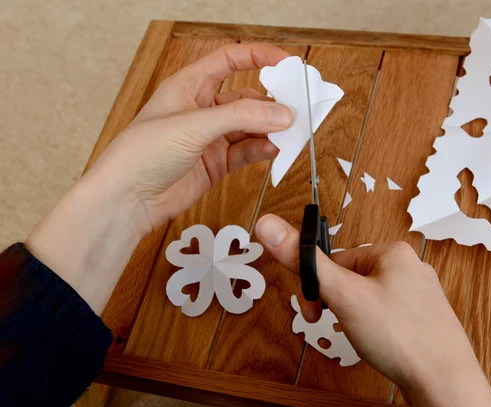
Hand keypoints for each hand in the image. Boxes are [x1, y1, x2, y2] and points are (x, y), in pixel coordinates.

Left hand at [26, 44, 292, 313]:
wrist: (127, 200)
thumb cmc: (142, 153)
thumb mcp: (195, 125)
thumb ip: (242, 118)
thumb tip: (283, 115)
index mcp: (189, 86)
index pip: (230, 60)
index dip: (258, 56)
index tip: (286, 63)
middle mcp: (201, 109)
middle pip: (246, 97)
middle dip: (271, 102)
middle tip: (297, 108)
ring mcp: (209, 138)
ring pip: (249, 127)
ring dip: (269, 129)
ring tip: (290, 133)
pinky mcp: (215, 164)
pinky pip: (246, 151)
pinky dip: (261, 150)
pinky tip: (274, 150)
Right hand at [255, 214, 490, 406]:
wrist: (445, 382)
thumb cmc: (402, 336)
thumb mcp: (344, 295)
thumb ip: (306, 262)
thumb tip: (269, 225)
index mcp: (392, 252)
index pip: (336, 260)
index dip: (319, 288)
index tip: (314, 309)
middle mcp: (410, 267)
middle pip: (352, 279)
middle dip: (339, 305)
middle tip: (340, 326)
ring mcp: (420, 294)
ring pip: (369, 299)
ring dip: (356, 318)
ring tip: (366, 338)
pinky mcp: (424, 318)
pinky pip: (387, 315)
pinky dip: (376, 329)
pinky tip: (382, 344)